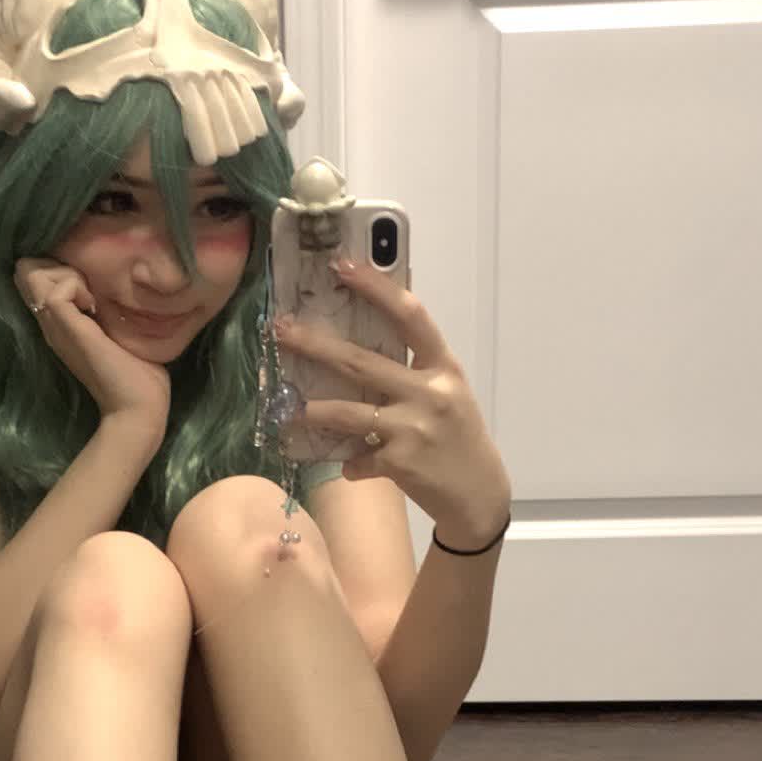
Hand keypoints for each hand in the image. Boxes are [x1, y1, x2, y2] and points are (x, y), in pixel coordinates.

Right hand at [14, 258, 170, 433]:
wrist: (138, 408)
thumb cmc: (138, 374)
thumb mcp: (117, 331)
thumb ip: (107, 308)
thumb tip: (117, 280)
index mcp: (61, 323)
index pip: (34, 277)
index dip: (56, 266)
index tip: (89, 282)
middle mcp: (51, 323)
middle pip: (26, 271)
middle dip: (57, 263)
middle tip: (89, 286)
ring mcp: (55, 327)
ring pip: (32, 274)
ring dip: (65, 273)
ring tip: (92, 297)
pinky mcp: (67, 330)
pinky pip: (53, 291)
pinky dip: (73, 285)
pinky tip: (94, 305)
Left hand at [274, 259, 511, 545]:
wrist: (480, 494)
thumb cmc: (458, 437)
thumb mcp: (446, 393)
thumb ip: (414, 369)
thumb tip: (360, 346)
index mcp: (444, 367)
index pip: (410, 315)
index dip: (376, 287)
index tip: (342, 266)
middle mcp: (430, 393)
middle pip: (362, 363)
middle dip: (316, 345)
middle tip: (281, 329)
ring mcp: (414, 429)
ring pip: (350, 413)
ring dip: (316, 411)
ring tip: (292, 409)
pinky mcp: (401, 464)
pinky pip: (359, 459)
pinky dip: (350, 463)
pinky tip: (348, 466)